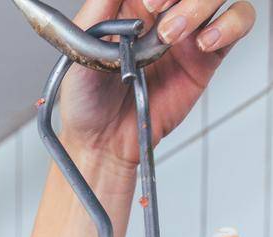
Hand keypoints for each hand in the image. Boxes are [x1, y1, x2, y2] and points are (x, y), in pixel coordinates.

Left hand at [59, 0, 256, 164]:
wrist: (102, 142)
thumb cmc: (86, 101)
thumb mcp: (77, 51)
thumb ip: (96, 13)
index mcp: (133, 2)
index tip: (148, 3)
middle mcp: (165, 11)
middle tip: (159, 13)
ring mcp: (189, 30)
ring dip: (200, 5)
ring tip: (172, 37)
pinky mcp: (207, 55)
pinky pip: (238, 22)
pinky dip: (231, 24)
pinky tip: (205, 43)